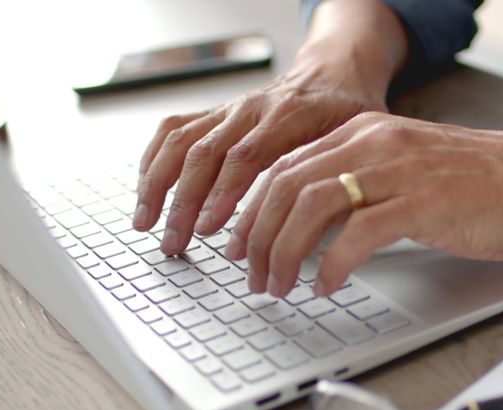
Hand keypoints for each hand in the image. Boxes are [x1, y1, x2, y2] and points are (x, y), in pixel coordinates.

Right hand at [133, 63, 387, 254]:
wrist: (334, 73)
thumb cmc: (348, 113)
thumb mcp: (356, 141)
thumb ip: (336, 176)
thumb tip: (324, 231)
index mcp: (289, 116)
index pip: (247, 156)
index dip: (225, 193)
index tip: (208, 228)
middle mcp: (252, 110)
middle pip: (205, 153)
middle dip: (183, 202)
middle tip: (175, 243)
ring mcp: (228, 111)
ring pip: (180, 142)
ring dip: (158, 185)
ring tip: (147, 225)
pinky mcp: (214, 114)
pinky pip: (173, 132)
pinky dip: (153, 161)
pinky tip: (146, 192)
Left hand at [225, 112, 502, 297]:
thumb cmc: (483, 185)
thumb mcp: (408, 172)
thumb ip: (362, 188)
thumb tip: (316, 230)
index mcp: (366, 133)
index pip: (285, 167)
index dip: (253, 210)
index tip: (241, 244)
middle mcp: (374, 143)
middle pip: (286, 186)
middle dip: (258, 237)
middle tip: (253, 275)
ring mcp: (396, 171)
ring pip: (309, 206)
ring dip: (284, 252)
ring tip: (280, 285)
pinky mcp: (420, 203)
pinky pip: (356, 234)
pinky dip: (331, 264)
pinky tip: (326, 285)